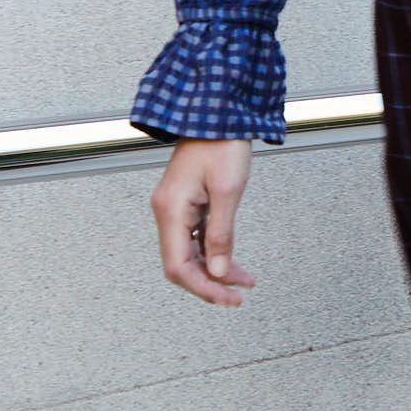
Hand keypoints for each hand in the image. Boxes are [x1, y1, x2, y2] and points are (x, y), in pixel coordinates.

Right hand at [152, 138, 255, 304]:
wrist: (217, 112)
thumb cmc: (222, 143)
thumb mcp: (228, 191)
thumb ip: (221, 235)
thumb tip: (216, 271)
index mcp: (171, 210)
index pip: (178, 266)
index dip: (202, 288)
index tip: (228, 298)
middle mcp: (167, 212)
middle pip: (180, 264)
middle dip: (209, 283)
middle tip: (237, 296)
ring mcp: (174, 208)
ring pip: (189, 254)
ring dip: (214, 270)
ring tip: (243, 281)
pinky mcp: (185, 204)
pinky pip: (195, 238)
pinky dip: (212, 253)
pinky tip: (232, 262)